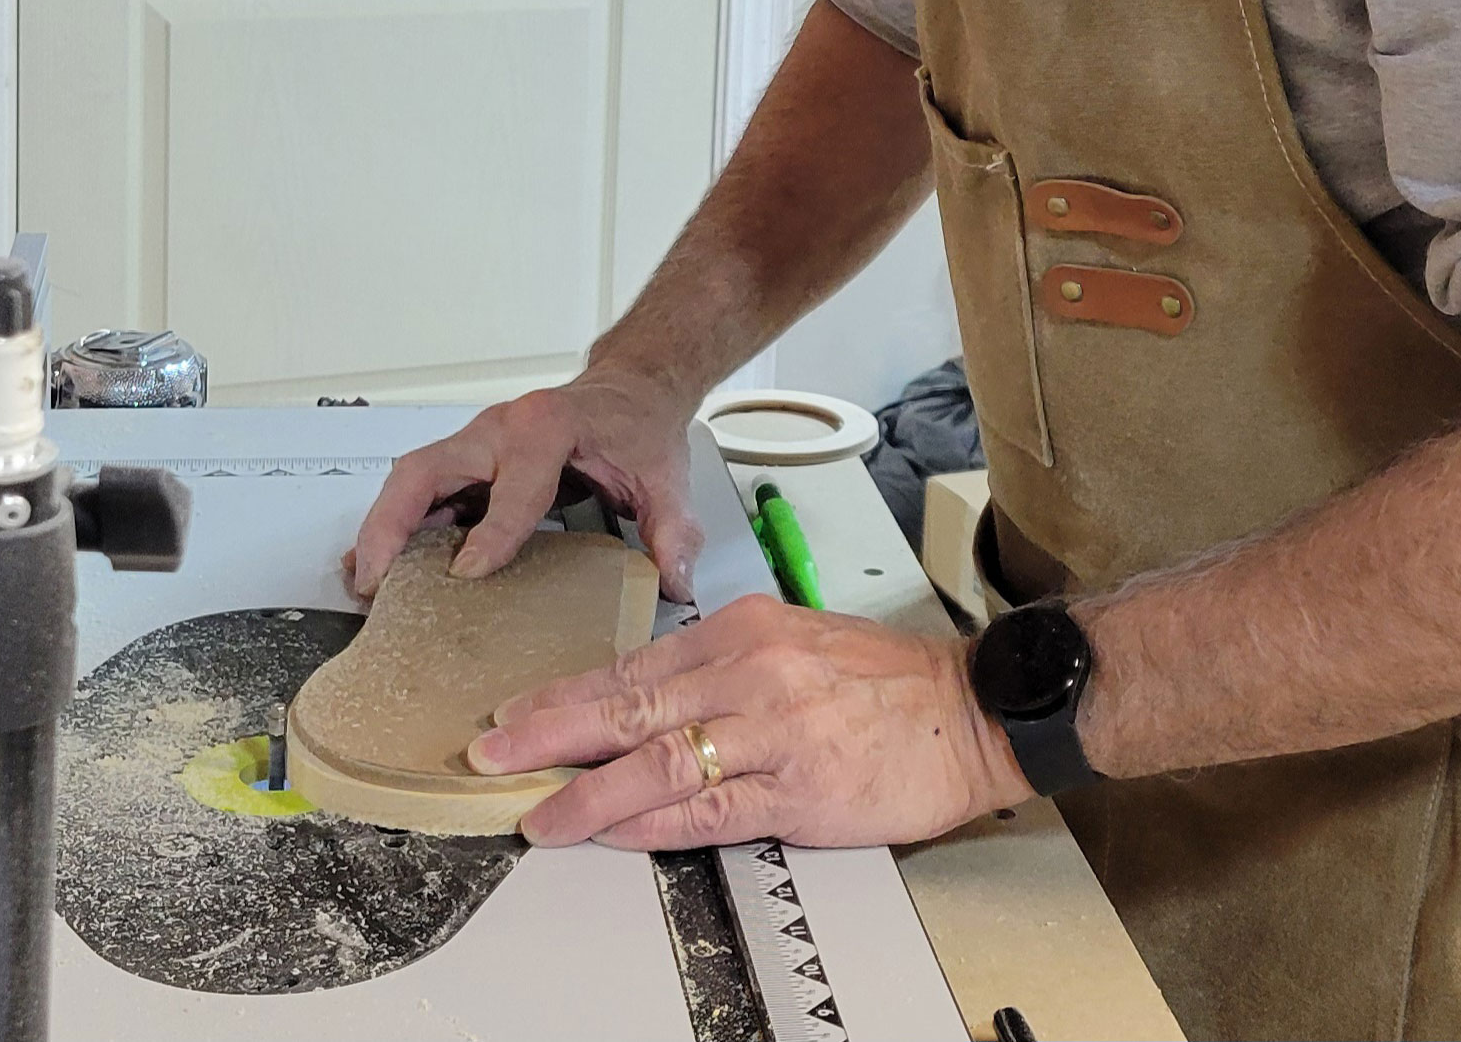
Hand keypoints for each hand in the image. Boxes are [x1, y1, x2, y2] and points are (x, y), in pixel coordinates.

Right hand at [351, 372, 702, 599]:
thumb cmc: (637, 426)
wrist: (630, 390)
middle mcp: (504, 427)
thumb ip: (673, 527)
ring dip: (382, 528)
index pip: (515, 482)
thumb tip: (675, 578)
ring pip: (411, 478)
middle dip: (395, 524)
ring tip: (366, 583)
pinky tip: (381, 565)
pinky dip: (395, 526)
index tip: (469, 572)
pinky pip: (419, 489)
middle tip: (376, 581)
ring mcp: (478, 441)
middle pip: (430, 469)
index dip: (492, 530)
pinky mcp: (468, 460)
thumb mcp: (666, 475)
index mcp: (551, 426)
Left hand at [465, 593, 1030, 848]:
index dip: (566, 696)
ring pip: (661, 761)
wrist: (968, 710)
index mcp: (748, 627)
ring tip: (540, 815)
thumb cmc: (885, 680)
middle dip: (551, 733)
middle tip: (492, 754)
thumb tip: (645, 700)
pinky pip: (711, 810)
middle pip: (632, 705)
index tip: (513, 715)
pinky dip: (654, 825)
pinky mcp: (801, 789)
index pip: (636, 664)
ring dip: (590, 793)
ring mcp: (776, 730)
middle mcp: (755, 670)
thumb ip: (724, 665)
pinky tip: (615, 834)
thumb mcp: (796, 640)